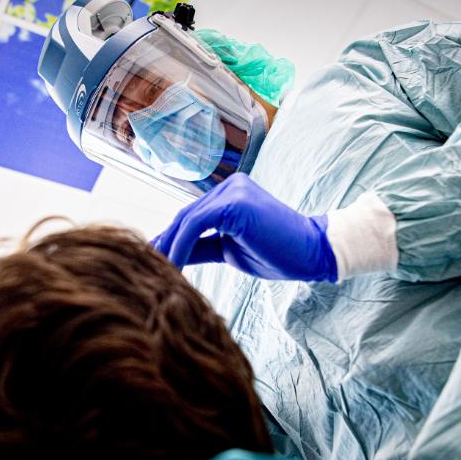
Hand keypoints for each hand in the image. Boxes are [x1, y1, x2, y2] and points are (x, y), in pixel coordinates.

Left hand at [152, 173, 337, 281]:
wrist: (313, 253)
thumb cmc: (277, 254)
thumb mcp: (229, 251)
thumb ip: (202, 248)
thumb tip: (171, 254)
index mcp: (230, 194)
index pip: (192, 217)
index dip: (171, 240)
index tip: (154, 261)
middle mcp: (230, 186)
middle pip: (185, 217)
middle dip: (165, 244)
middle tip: (148, 268)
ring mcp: (232, 191)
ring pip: (187, 220)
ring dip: (169, 248)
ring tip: (158, 273)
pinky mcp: (233, 203)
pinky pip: (195, 225)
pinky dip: (180, 247)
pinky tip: (172, 267)